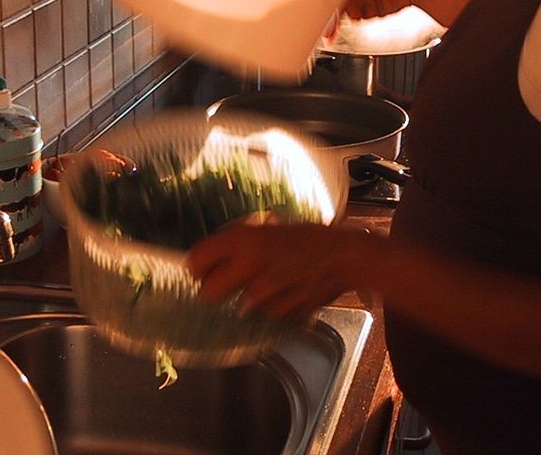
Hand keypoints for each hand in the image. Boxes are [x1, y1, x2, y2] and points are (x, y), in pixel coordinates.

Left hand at [186, 222, 378, 319]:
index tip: (204, 266)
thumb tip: (214, 250)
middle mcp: (249, 267)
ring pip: (236, 305)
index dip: (199, 264)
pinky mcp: (277, 313)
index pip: (195, 260)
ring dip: (247, 297)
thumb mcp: (271, 225)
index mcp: (244, 239)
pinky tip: (285, 291)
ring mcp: (263, 294)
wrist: (346, 257)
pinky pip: (260, 314)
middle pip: (206, 293)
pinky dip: (268, 306)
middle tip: (227, 280)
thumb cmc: (311, 236)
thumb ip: (241, 237)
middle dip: (214, 287)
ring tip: (270, 281)